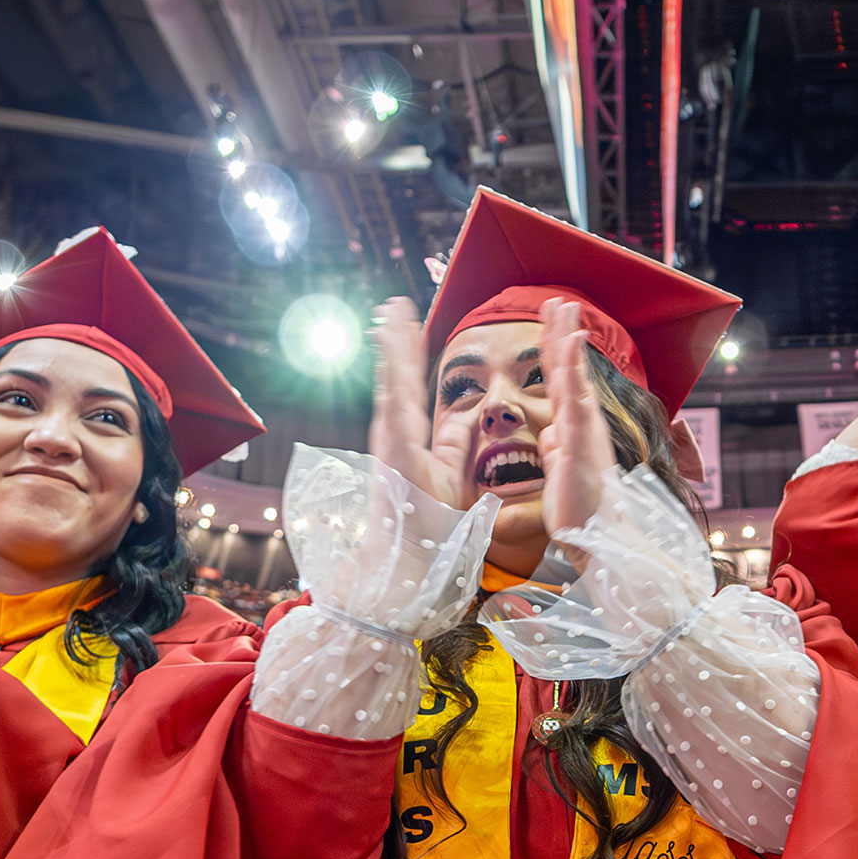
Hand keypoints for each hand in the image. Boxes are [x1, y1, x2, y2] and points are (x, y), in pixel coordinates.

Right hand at [368, 298, 463, 507]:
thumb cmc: (427, 521)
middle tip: (394, 305)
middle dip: (394, 340)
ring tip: (390, 313)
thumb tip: (468, 416)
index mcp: (406, 437)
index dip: (409, 357)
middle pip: (395, 377)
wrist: (409, 554)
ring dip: (391, 346)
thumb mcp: (451, 474)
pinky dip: (392, 374)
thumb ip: (456, 444)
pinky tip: (390, 349)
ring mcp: (389, 439)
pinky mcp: (392, 447)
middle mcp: (393, 433)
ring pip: (391, 382)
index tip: (411, 327)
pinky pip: (394, 403)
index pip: (410, 388)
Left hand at [537, 298, 614, 541]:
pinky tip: (572, 341)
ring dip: (567, 338)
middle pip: (568, 369)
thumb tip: (548, 436)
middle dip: (562, 332)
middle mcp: (582, 423)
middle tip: (557, 299)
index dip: (556, 352)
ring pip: (574, 374)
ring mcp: (583, 429)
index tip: (552, 323)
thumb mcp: (561, 474)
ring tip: (564, 306)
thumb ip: (555, 451)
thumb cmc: (580, 511)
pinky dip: (574, 367)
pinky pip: (576, 396)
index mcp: (575, 430)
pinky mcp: (581, 439)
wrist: (598, 538)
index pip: (562, 383)